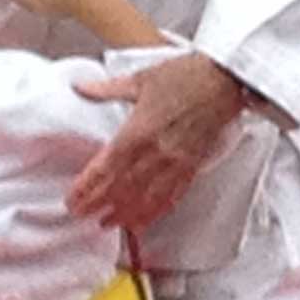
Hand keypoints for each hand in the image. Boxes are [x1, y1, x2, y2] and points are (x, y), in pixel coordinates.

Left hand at [68, 53, 242, 231]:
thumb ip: (107, 89)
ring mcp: (175, 163)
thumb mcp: (140, 79)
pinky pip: (171, 196)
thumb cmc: (187, 76)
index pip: (105, 167)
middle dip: (98, 204)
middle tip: (82, 215)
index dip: (86, 187)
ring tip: (108, 224)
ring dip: (124, 214)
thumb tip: (81, 86)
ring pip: (144, 198)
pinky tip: (143, 221)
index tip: (74, 198)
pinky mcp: (192, 166)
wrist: (225, 80)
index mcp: (138, 131)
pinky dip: (154, 212)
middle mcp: (155, 152)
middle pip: (120, 188)